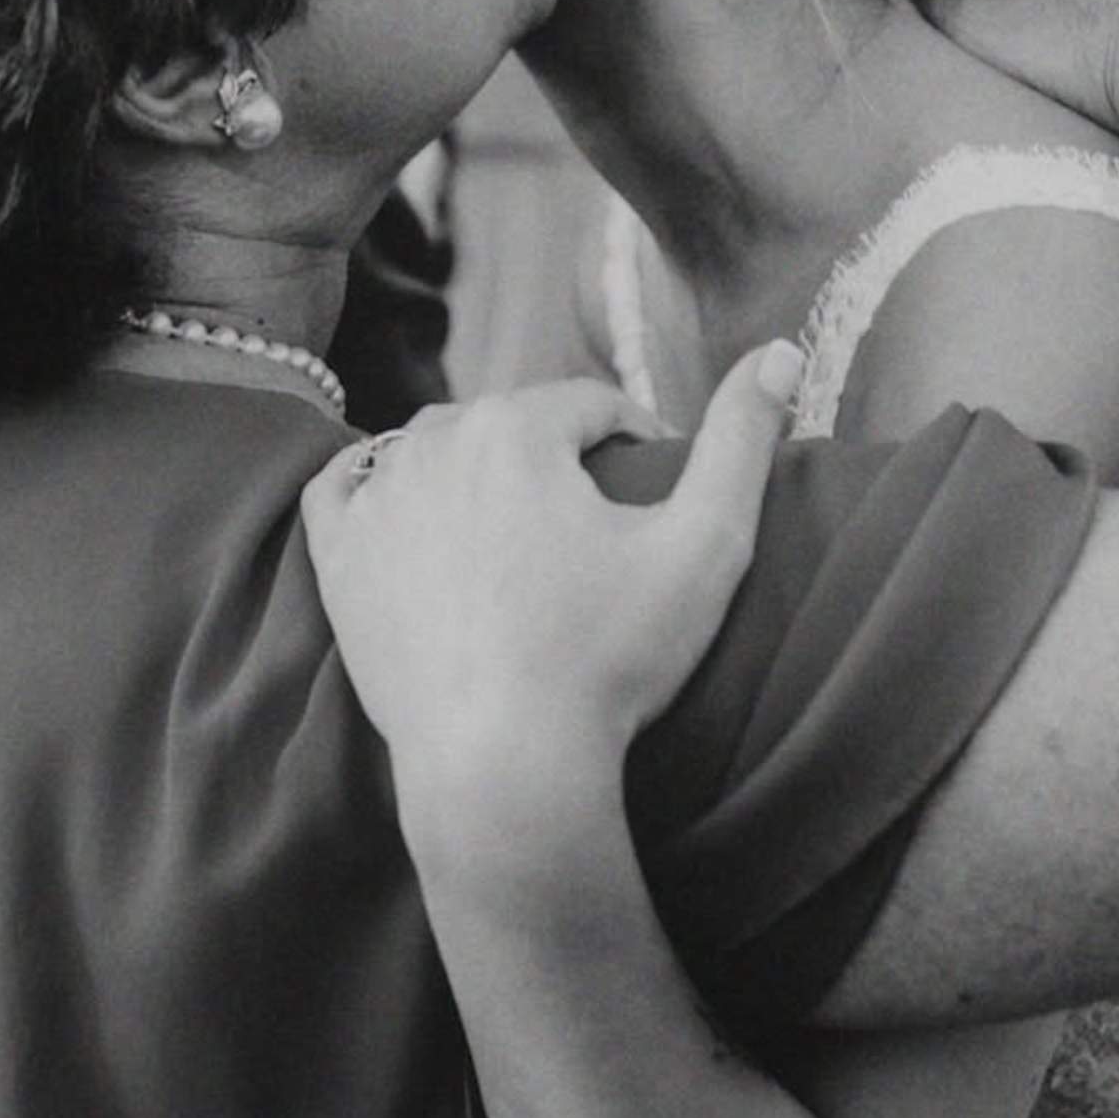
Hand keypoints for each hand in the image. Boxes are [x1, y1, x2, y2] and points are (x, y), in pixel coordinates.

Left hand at [302, 349, 799, 842]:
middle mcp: (433, 443)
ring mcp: (375, 501)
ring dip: (476, 473)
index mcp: (517, 426)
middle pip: (510, 425)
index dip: (634, 443)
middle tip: (591, 530)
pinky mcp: (338, 559)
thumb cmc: (610, 661)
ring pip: (434, 451)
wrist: (505, 768)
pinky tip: (403, 504)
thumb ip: (744, 440)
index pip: (590, 406)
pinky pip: (344, 489)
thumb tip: (781, 349)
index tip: (656, 499)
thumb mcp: (706, 546)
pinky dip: (372, 486)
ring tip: (521, 534)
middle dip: (553, 459)